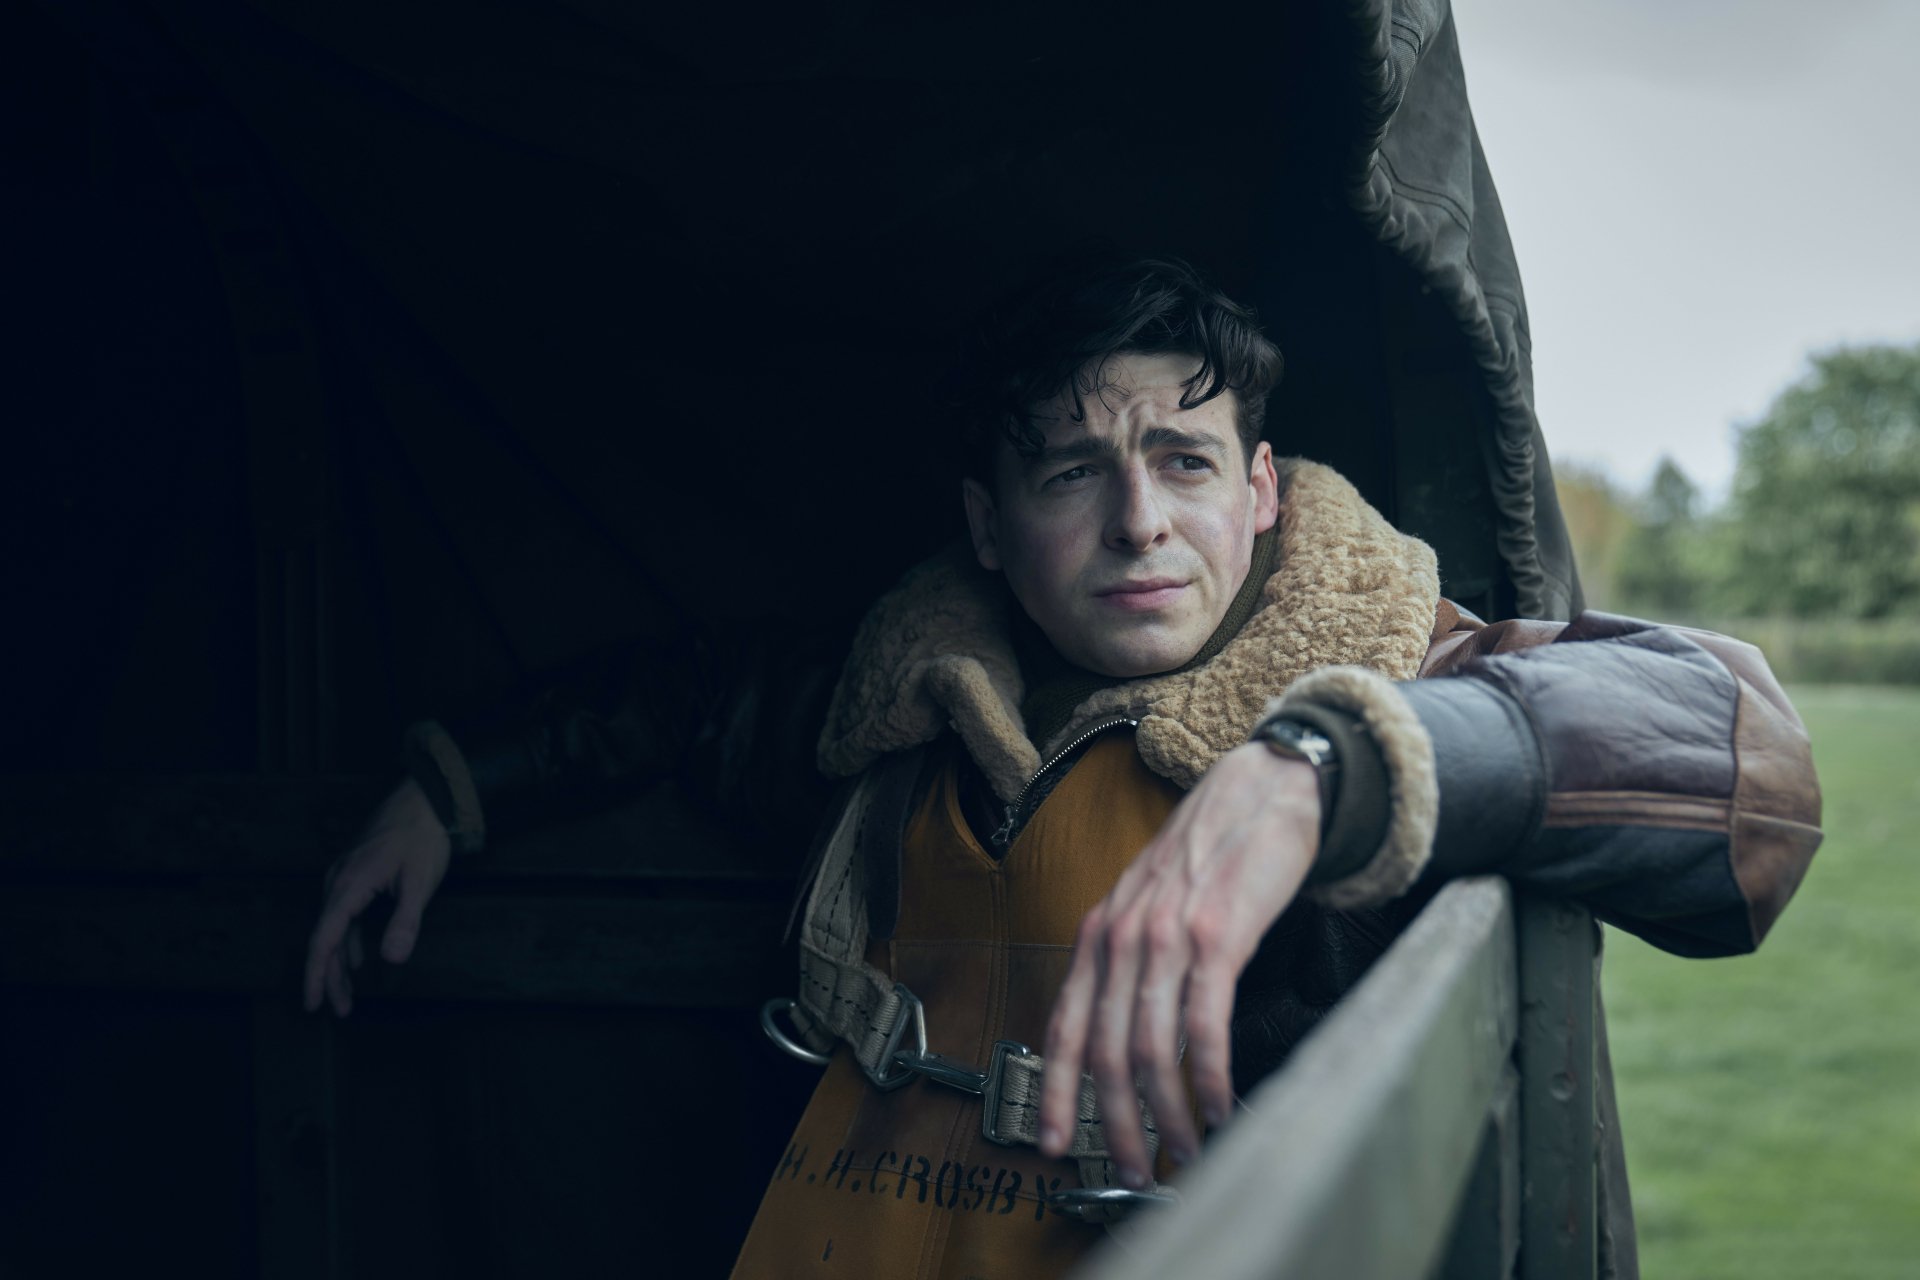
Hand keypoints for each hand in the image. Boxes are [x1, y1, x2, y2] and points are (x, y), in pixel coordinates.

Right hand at [303, 777, 451, 1015]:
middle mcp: (338, 881)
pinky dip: (349, 941)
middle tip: (338, 1010)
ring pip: (334, 928)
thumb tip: (391, 960)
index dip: (316, 974)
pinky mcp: (356, 873)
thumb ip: (406, 922)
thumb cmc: (422, 837)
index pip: (325, 939)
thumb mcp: (420, 883)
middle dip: (329, 977)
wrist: (425, 797)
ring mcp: (344, 876)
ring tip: (346, 995)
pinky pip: (344, 915)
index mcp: (349, 886)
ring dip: (340, 962)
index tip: (312, 1002)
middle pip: (327, 939)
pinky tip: (358, 959)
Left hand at [1036, 742, 1319, 1185]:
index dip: (1054, 1093)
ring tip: (1185, 1151)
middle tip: (1136, 1170)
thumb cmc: (1207, 856)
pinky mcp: (1218, 937)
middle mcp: (1121, 938)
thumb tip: (1121, 1040)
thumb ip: (1127, 964)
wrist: (1260, 792)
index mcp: (1098, 935)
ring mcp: (1167, 937)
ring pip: (1149, 1048)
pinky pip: (1203, 1024)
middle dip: (1117, 1124)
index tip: (1053, 1146)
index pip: (1063, 1027)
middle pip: (1103, 1053)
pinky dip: (1207, 1076)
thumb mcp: (1147, 906)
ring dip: (1167, 1113)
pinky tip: (1218, 1105)